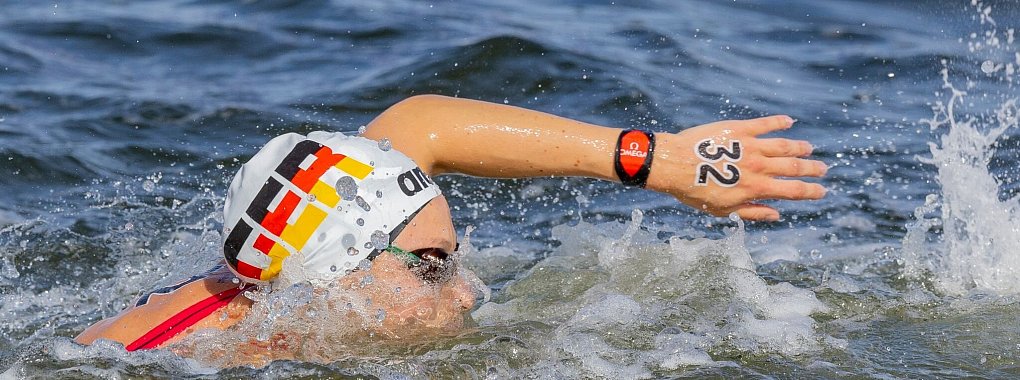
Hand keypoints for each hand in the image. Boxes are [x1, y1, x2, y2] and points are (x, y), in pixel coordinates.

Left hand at [646, 115, 826, 220]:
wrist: (673, 164)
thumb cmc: (694, 191)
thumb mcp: (723, 210)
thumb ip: (752, 212)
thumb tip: (776, 214)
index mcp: (756, 188)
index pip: (792, 191)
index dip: (811, 191)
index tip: (822, 191)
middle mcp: (758, 166)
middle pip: (794, 167)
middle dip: (812, 169)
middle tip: (823, 169)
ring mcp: (750, 146)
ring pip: (784, 145)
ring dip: (800, 147)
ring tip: (809, 148)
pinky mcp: (739, 129)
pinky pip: (765, 124)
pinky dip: (779, 122)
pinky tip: (789, 121)